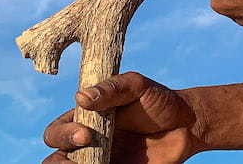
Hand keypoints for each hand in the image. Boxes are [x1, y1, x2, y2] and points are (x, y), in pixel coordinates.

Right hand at [42, 72, 197, 163]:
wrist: (187, 125)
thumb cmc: (159, 101)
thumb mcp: (137, 86)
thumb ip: (112, 89)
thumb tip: (81, 97)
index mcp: (86, 119)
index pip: (57, 131)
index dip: (63, 134)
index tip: (86, 133)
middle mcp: (88, 144)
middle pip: (55, 158)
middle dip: (59, 161)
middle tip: (86, 150)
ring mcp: (101, 161)